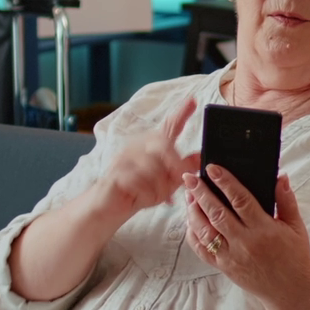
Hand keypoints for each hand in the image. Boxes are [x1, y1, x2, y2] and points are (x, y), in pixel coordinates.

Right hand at [93, 99, 199, 219]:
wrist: (106, 209)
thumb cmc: (137, 194)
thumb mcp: (166, 183)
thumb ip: (183, 168)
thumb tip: (202, 155)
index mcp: (150, 146)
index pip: (169, 126)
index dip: (181, 113)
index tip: (194, 100)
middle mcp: (136, 146)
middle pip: (164, 145)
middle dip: (175, 165)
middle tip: (176, 182)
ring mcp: (124, 158)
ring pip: (153, 166)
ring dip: (160, 186)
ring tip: (156, 197)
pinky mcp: (115, 173)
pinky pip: (140, 181)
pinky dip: (146, 194)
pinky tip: (143, 199)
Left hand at [183, 166, 309, 306]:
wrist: (290, 292)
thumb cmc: (295, 257)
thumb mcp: (297, 227)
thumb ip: (286, 200)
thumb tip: (280, 176)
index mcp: (264, 230)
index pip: (240, 200)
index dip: (224, 182)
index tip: (212, 168)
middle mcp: (245, 243)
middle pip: (217, 213)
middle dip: (200, 192)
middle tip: (189, 177)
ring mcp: (231, 257)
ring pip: (205, 231)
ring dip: (194, 212)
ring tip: (188, 195)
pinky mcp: (224, 267)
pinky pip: (202, 250)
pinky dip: (193, 234)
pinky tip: (190, 221)